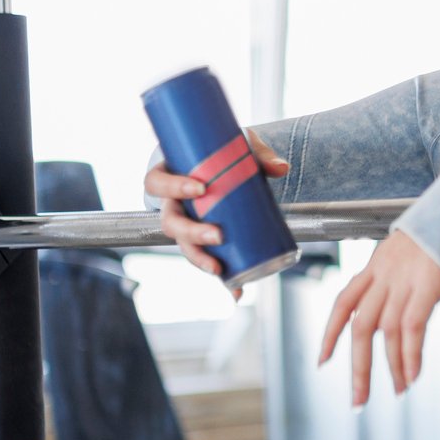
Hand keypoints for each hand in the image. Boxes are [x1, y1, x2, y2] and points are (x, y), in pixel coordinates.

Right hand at [145, 130, 288, 297]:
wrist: (223, 167)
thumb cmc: (221, 154)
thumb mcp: (237, 147)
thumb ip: (259, 155)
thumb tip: (282, 168)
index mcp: (169, 177)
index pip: (157, 182)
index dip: (173, 187)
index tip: (200, 188)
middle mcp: (173, 205)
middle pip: (170, 223)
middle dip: (192, 233)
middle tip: (217, 235)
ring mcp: (187, 225)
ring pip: (184, 246)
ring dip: (200, 260)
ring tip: (219, 270)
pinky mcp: (205, 242)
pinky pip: (209, 261)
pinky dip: (223, 280)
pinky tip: (236, 292)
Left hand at [318, 230, 439, 405]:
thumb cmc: (439, 232)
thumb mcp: (405, 253)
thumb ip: (395, 280)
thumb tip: (394, 311)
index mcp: (374, 268)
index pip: (342, 304)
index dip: (330, 333)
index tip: (322, 360)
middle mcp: (383, 277)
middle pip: (361, 328)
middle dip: (358, 369)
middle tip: (358, 401)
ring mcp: (404, 281)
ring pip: (387, 333)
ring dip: (391, 368)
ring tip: (397, 392)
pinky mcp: (427, 286)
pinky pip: (412, 327)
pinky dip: (411, 355)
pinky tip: (413, 376)